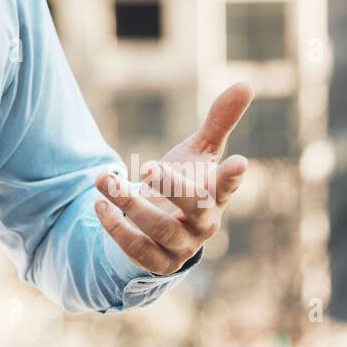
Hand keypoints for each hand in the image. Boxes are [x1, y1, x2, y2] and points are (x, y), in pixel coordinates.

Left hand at [94, 83, 252, 274]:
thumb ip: (218, 122)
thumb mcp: (197, 153)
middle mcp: (204, 223)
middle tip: (147, 167)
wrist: (157, 228)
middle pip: (196, 207)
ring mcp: (181, 245)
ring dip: (130, 204)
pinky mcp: (157, 262)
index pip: (228, 185)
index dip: (233, 175)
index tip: (240, 161)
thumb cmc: (183, 184)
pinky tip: (99, 206)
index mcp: (215, 194)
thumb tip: (246, 84)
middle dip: (172, 185)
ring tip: (105, 182)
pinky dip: (117, 228)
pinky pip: (138, 250)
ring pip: (160, 228)